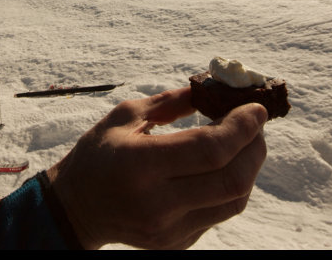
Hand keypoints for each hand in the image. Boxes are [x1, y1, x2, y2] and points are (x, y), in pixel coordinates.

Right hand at [46, 86, 266, 248]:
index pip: (209, 150)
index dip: (242, 127)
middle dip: (254, 146)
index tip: (257, 108)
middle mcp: (157, 203)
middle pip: (232, 179)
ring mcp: (169, 229)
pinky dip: (230, 186)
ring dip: (249, 167)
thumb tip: (215, 88)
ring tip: (243, 143)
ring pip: (234, 201)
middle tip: (254, 124)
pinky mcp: (177, 243)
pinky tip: (222, 166)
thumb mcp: (125, 117)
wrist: (75, 209)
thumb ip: (172, 103)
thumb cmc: (98, 154)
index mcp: (139, 165)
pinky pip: (220, 213)